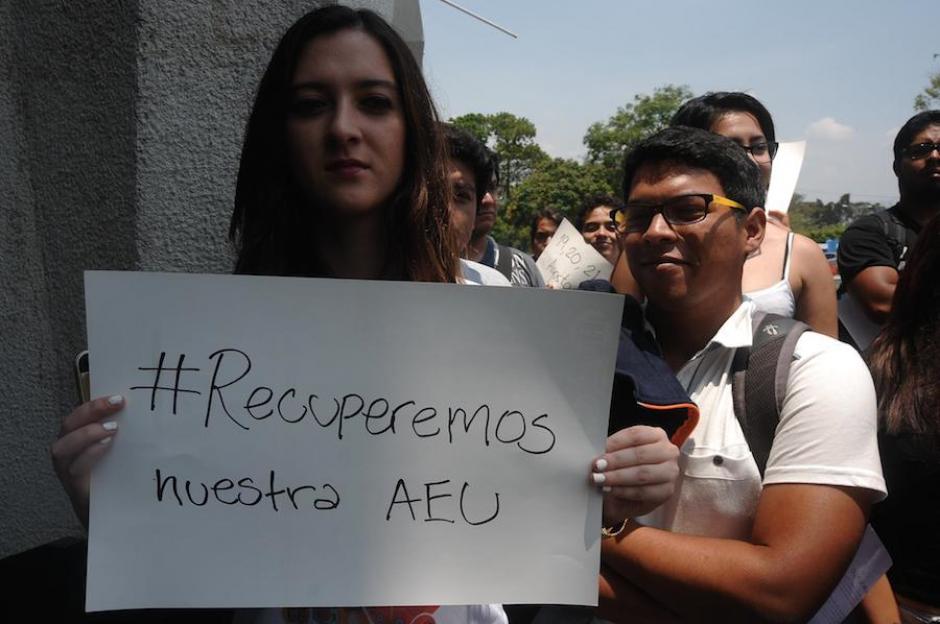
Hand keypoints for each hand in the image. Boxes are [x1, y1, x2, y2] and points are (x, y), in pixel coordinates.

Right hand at [50, 395, 123, 527]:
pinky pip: (74, 469)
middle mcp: (68, 452)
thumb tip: (149, 413)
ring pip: (63, 447)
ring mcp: (68, 470)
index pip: (80, 414)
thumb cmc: (117, 476)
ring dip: (87, 434)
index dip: (95, 403)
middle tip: (118, 403)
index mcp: (78, 438)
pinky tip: (106, 446)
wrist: (112, 512)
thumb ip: (127, 434)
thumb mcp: (122, 451)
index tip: (119, 397)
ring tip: (112, 429)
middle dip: (91, 411)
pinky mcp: (74, 488)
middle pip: (68, 425)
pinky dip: (89, 454)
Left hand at [591, 426, 678, 523]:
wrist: (628, 495)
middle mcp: (668, 451)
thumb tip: (597, 452)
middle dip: (615, 461)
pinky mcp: (667, 492)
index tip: (599, 451)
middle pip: (640, 454)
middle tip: (596, 467)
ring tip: (600, 479)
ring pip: (642, 473)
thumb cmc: (623, 468)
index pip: (635, 435)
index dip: (615, 443)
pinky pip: (643, 491)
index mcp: (656, 435)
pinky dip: (623, 491)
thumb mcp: (618, 454)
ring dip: (618, 477)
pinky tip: (610, 489)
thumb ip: (611, 451)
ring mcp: (670, 472)